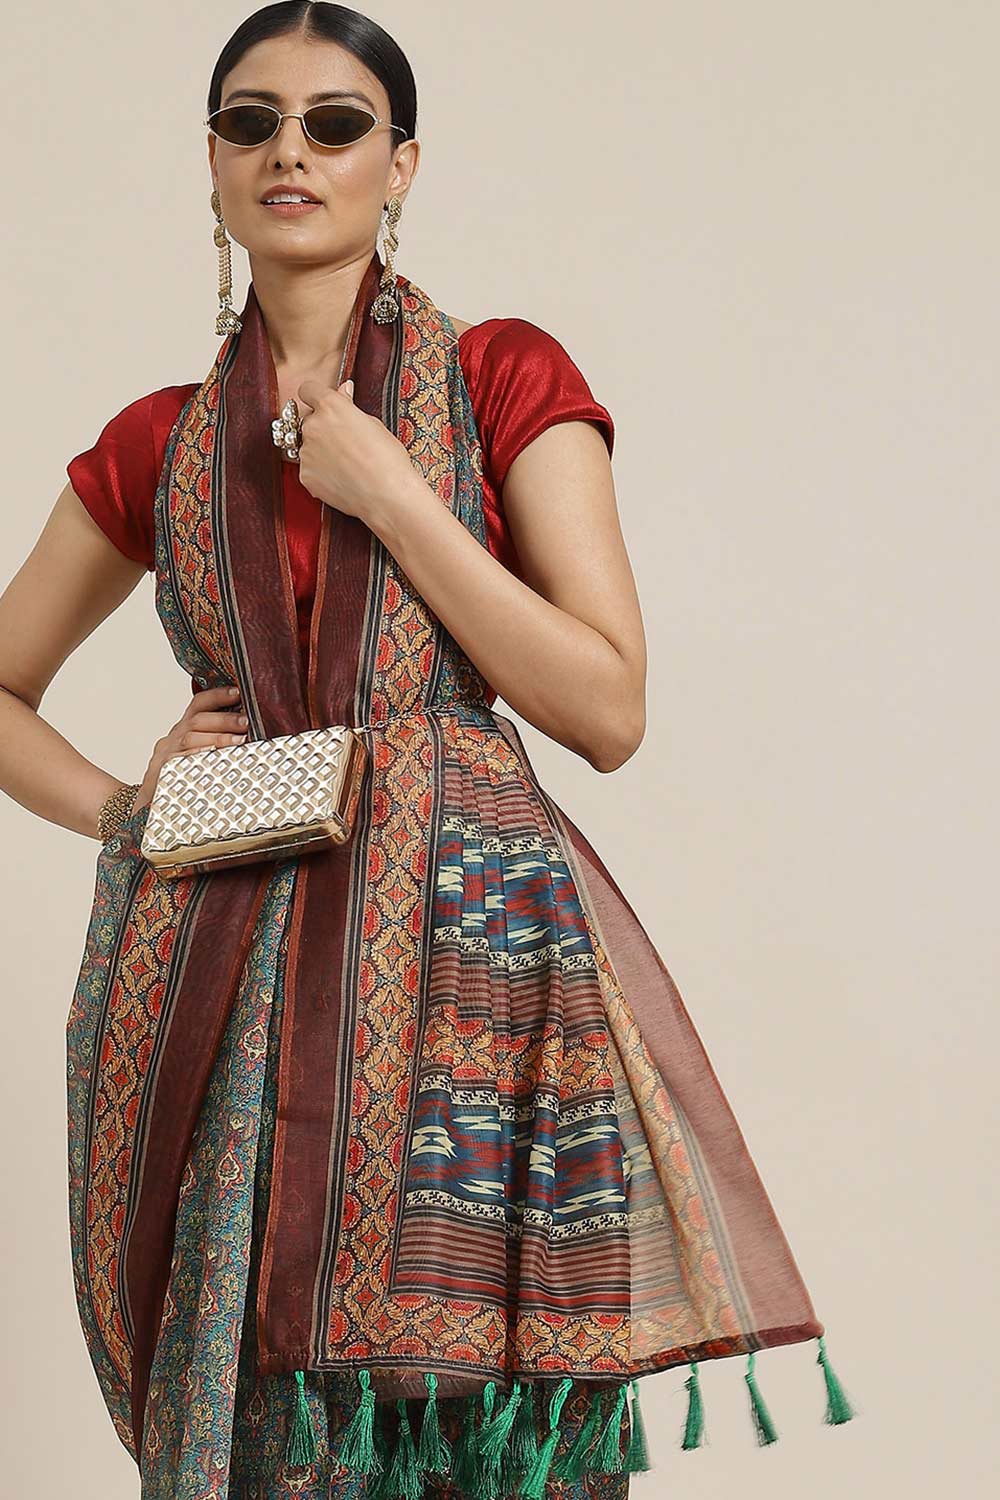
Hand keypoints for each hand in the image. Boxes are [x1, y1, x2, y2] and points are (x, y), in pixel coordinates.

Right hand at [132, 685, 246, 810]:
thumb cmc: (183, 780)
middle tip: (246, 723)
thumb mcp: (199, 757)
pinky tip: (211, 755)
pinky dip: (196, 756)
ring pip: (190, 738)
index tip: (237, 693)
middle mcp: (174, 739)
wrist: (151, 808)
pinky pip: (178, 760)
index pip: (198, 705)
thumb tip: (251, 736)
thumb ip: (218, 743)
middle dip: (224, 719)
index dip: (217, 696)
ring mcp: (165, 755)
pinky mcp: (161, 772)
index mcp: (184, 730)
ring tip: (239, 741)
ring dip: (217, 738)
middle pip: (197, 721)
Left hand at [296, 376, 417, 524]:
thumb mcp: (373, 424)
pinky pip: (310, 469)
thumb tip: (343, 391)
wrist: (387, 495)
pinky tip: (341, 479)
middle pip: (309, 421)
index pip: (308, 390)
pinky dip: (321, 473)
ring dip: (321, 452)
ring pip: (308, 447)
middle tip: (344, 442)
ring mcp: (306, 452)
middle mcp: (312, 426)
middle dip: (321, 428)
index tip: (322, 404)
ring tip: (346, 465)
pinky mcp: (305, 476)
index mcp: (330, 406)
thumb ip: (349, 407)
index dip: (315, 396)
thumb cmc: (388, 459)